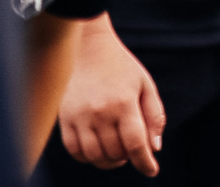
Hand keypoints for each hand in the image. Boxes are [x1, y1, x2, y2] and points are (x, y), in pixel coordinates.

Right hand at [58, 18, 163, 174]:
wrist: (90, 49)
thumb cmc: (123, 68)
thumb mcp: (146, 85)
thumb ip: (154, 116)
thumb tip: (154, 148)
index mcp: (124, 103)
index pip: (135, 144)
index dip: (145, 162)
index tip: (152, 170)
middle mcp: (100, 111)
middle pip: (115, 152)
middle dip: (128, 157)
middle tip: (132, 151)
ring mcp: (80, 116)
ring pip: (94, 156)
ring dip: (108, 161)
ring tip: (116, 153)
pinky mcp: (65, 118)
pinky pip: (74, 150)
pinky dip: (87, 157)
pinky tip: (97, 150)